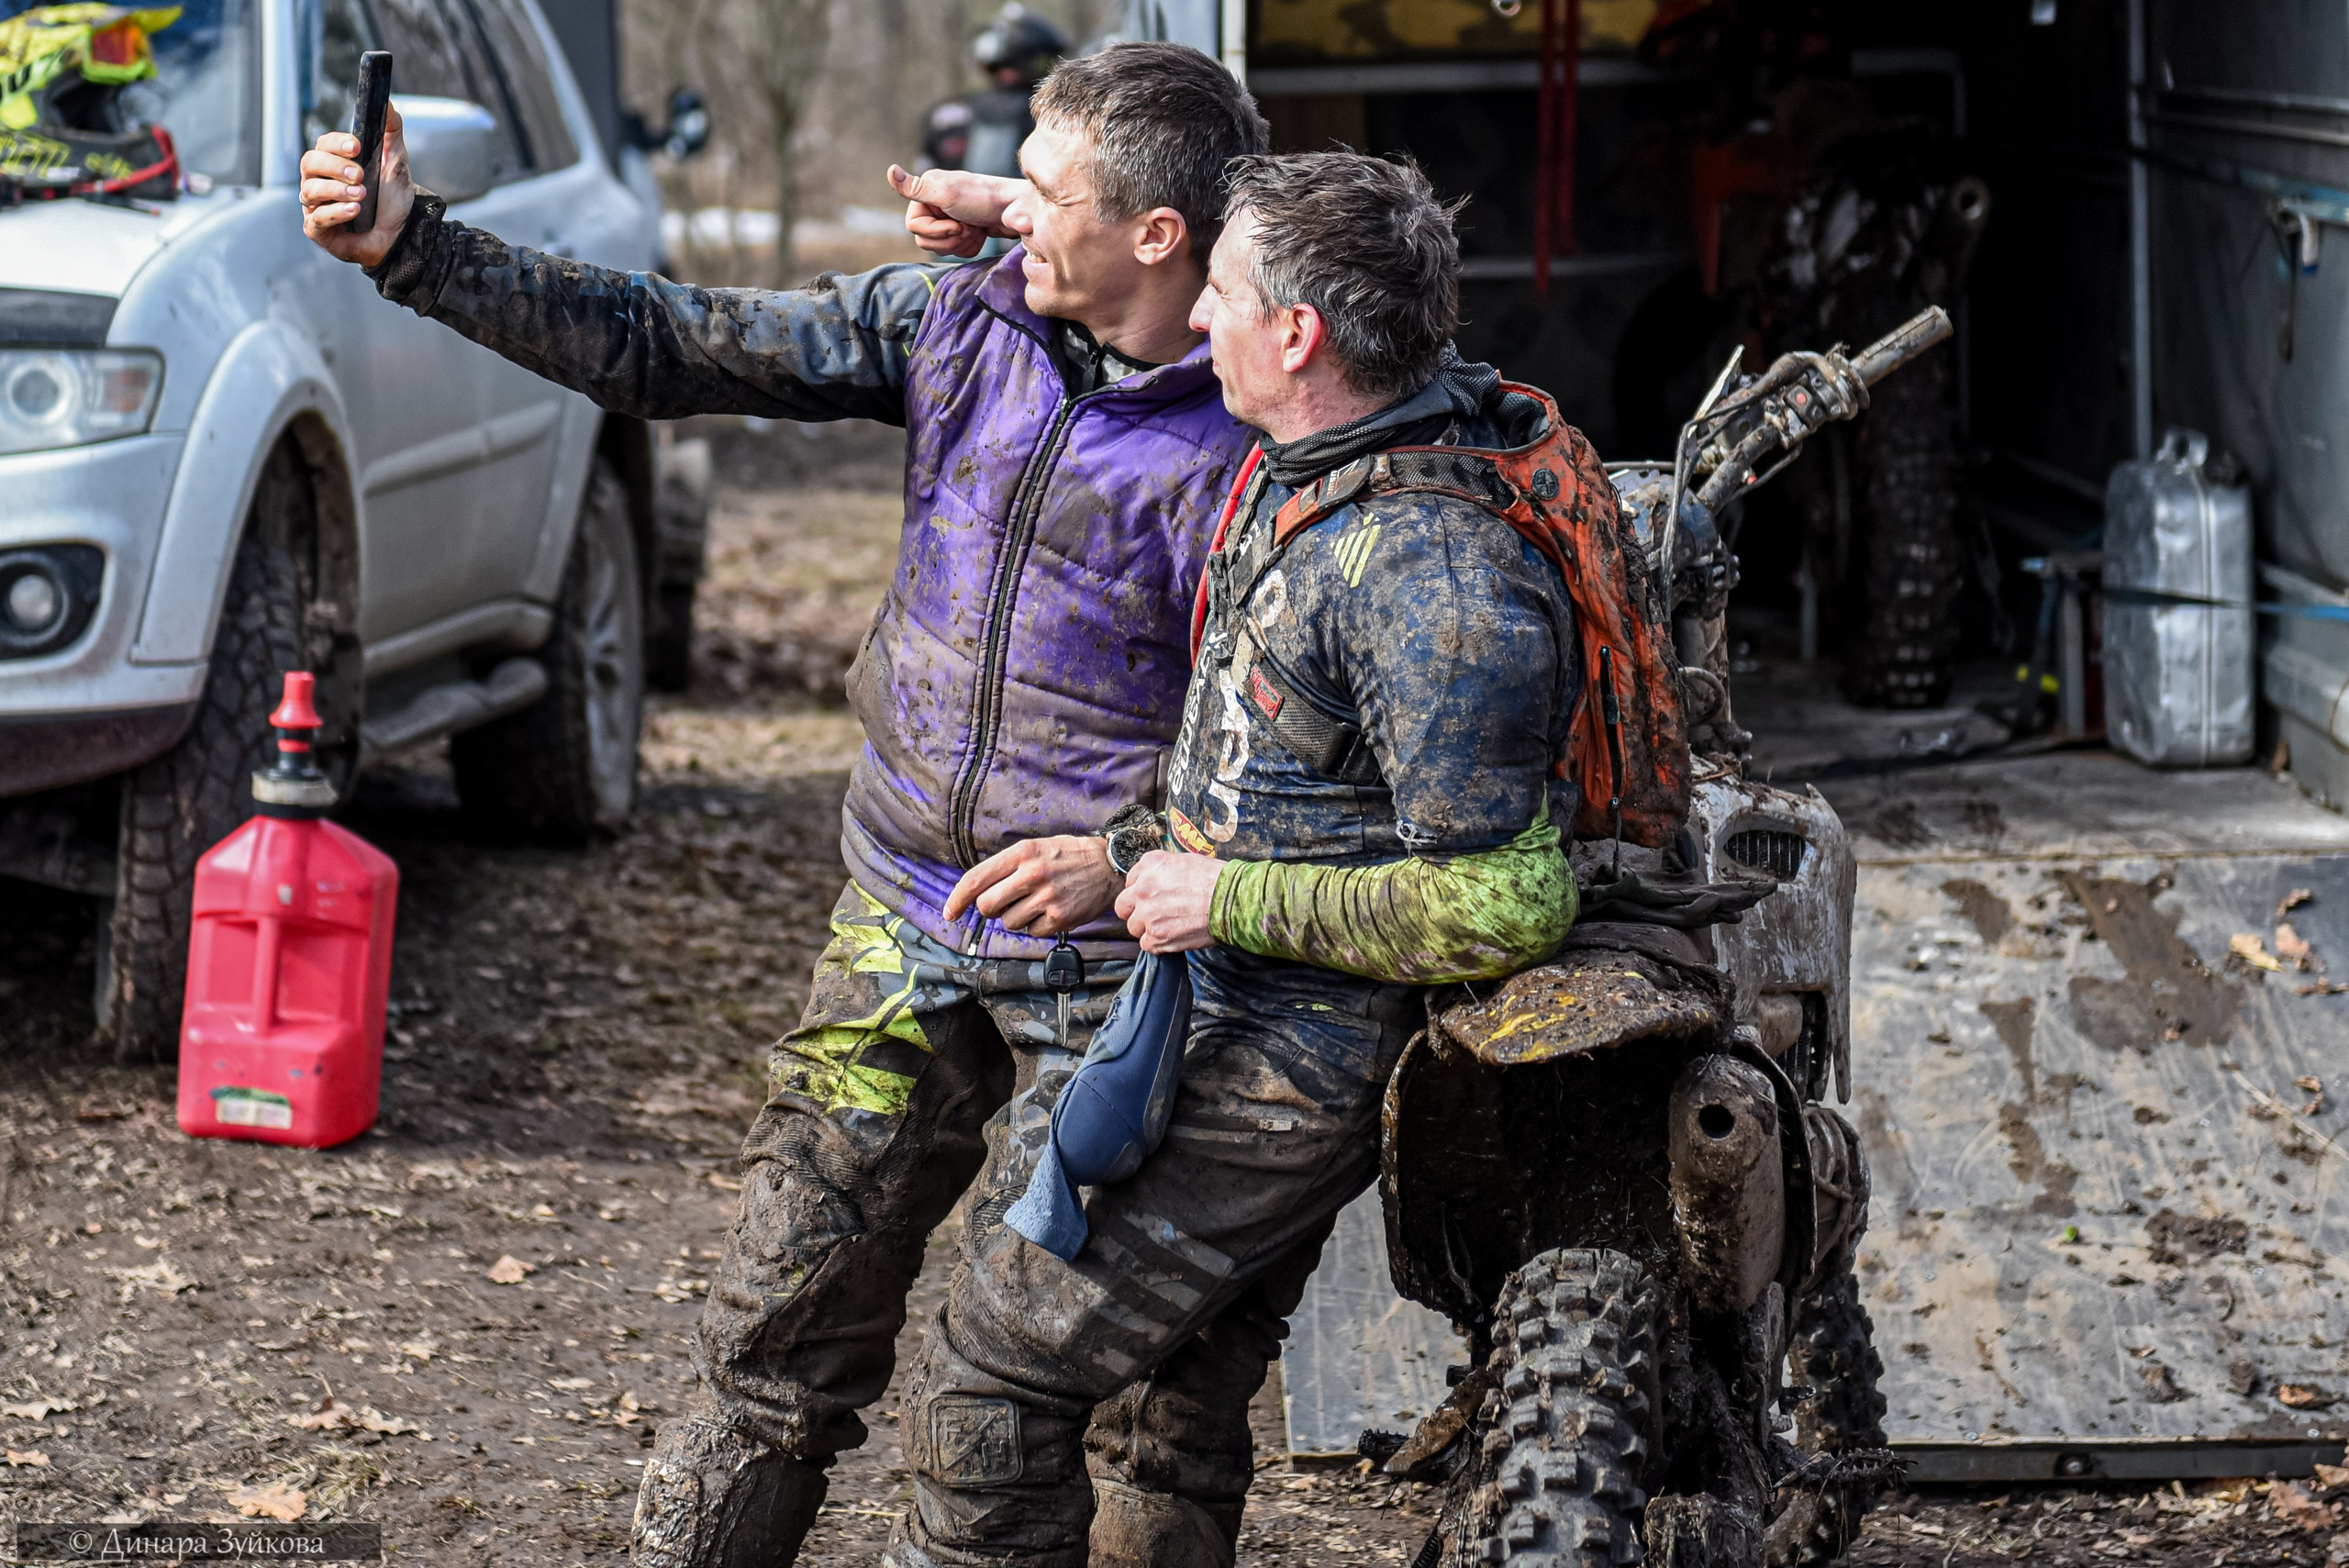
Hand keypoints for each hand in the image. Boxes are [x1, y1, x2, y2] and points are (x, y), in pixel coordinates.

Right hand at [299, 101, 414, 268]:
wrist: (401, 234)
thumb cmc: (391, 198)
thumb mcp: (394, 161)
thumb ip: (390, 131)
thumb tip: (386, 102)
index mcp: (333, 162)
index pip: (323, 144)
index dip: (337, 143)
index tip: (357, 146)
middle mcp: (318, 181)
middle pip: (310, 163)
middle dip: (334, 167)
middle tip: (359, 174)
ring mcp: (315, 206)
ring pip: (311, 190)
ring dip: (337, 190)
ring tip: (361, 195)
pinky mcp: (317, 230)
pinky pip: (316, 218)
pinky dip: (336, 213)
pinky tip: (354, 211)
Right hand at [889, 164, 1023, 257]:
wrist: (1015, 210)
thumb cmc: (983, 199)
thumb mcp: (946, 193)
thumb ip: (915, 187)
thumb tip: (890, 171)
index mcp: (927, 191)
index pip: (913, 226)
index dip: (934, 231)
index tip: (955, 223)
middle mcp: (935, 203)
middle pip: (925, 240)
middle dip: (949, 238)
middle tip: (967, 226)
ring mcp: (950, 218)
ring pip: (941, 247)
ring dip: (961, 242)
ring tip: (975, 228)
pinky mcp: (964, 230)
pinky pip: (957, 250)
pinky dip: (970, 245)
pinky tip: (981, 233)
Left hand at [945, 835, 1120, 935]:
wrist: (1108, 865)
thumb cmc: (1066, 856)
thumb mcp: (1035, 847)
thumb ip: (1006, 866)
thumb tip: (976, 891)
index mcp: (1022, 853)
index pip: (976, 879)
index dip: (957, 899)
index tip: (949, 913)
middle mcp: (1032, 874)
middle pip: (986, 906)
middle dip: (990, 909)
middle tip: (1004, 904)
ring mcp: (1046, 898)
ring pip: (1008, 922)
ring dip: (1016, 917)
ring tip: (1035, 902)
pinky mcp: (1060, 918)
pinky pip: (1031, 933)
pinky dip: (1036, 927)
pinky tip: (1050, 912)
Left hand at [1114, 851, 1220, 953]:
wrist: (1231, 900)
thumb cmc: (1214, 879)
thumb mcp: (1183, 861)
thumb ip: (1160, 870)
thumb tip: (1152, 882)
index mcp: (1149, 865)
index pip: (1130, 882)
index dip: (1141, 891)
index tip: (1154, 896)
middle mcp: (1143, 888)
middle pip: (1123, 906)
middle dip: (1135, 911)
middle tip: (1153, 914)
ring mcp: (1148, 914)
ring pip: (1133, 928)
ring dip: (1147, 929)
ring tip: (1169, 925)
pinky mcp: (1157, 936)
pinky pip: (1146, 945)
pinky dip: (1158, 944)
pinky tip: (1174, 936)